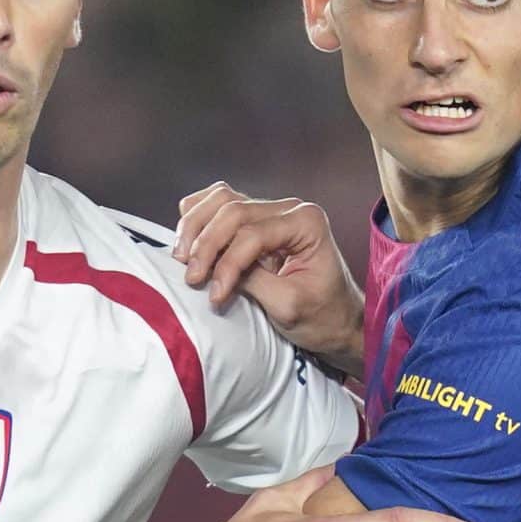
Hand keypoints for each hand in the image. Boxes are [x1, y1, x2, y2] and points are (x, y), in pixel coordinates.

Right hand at [174, 182, 364, 377]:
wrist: (337, 322)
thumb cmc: (322, 316)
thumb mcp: (287, 305)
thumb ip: (251, 281)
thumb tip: (214, 271)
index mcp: (306, 222)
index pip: (253, 233)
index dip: (227, 263)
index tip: (215, 296)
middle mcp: (289, 208)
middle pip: (232, 209)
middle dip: (206, 244)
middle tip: (191, 277)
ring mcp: (272, 211)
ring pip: (221, 199)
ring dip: (196, 226)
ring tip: (182, 259)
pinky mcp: (257, 221)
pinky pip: (220, 205)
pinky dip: (200, 219)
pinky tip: (189, 242)